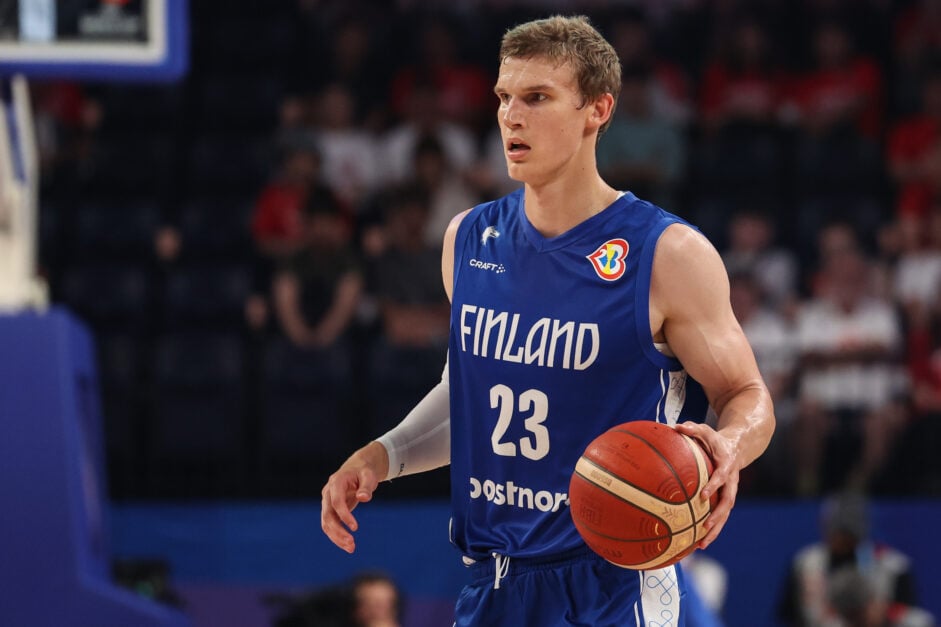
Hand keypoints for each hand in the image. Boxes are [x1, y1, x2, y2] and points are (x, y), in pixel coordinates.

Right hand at [320, 442, 387, 552]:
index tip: (355, 528)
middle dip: (338, 531)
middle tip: (352, 544)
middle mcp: (327, 493)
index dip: (344, 515)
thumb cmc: (364, 472)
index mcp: (336, 482)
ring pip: (326, 523)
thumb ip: (366, 487)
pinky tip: (348, 544)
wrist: (357, 469)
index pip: (336, 502)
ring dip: (336, 537)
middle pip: (328, 515)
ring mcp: (326, 502)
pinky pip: (330, 525)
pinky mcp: (329, 509)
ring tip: (351, 548)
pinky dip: (337, 535)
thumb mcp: (369, 476)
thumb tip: (363, 498)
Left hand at [673, 421, 739, 549]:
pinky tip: (698, 542)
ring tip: (702, 544)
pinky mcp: (726, 498)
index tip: (703, 496)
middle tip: (705, 527)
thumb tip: (675, 427)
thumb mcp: (705, 430)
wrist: (737, 447)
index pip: (721, 477)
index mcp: (727, 465)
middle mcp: (731, 481)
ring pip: (725, 514)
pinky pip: (720, 516)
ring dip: (716, 530)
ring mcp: (730, 492)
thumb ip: (692, 429)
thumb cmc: (715, 439)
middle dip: (718, 517)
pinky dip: (712, 529)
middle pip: (727, 502)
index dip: (714, 486)